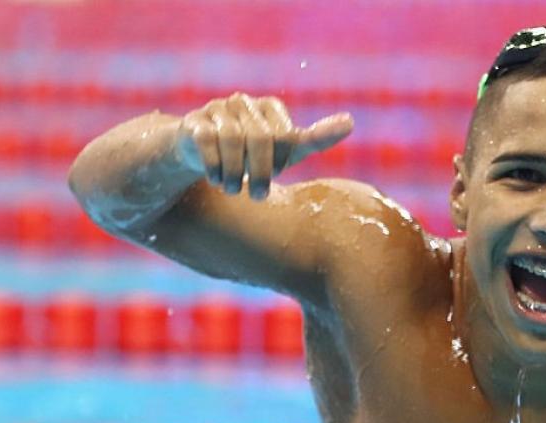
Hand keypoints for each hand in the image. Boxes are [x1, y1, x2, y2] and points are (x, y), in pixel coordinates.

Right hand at [175, 93, 352, 199]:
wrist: (203, 153)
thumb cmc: (254, 153)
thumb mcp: (287, 150)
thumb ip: (316, 138)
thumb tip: (350, 122)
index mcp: (270, 107)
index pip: (285, 136)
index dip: (281, 162)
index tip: (277, 174)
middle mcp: (244, 103)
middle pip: (261, 139)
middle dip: (261, 172)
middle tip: (259, 196)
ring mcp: (217, 109)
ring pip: (232, 141)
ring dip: (236, 174)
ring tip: (234, 191)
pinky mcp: (195, 122)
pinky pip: (207, 142)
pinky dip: (214, 167)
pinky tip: (216, 180)